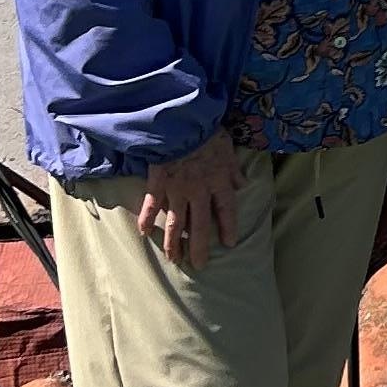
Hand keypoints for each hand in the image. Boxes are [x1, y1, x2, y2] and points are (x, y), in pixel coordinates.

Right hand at [135, 126, 244, 271]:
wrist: (180, 121)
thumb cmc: (206, 131)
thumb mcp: (228, 147)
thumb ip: (233, 169)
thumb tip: (242, 184)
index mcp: (218, 182)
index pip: (226, 211)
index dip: (228, 228)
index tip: (229, 244)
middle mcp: (198, 191)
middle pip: (199, 226)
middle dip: (199, 248)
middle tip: (198, 266)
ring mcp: (176, 189)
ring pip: (175, 223)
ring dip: (174, 243)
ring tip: (174, 259)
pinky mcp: (157, 183)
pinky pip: (151, 205)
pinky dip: (146, 219)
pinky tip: (144, 233)